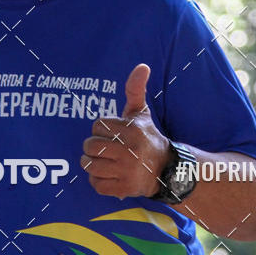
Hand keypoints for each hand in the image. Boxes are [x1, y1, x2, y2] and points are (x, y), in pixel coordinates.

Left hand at [81, 63, 170, 199]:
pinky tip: (108, 175)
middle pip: (90, 146)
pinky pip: (96, 184)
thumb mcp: (141, 113)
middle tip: (102, 148)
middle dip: (92, 147)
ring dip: (92, 164)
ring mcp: (127, 171)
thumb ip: (135, 89)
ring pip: (90, 165)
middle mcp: (130, 151)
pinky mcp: (124, 188)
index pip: (97, 125)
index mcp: (132, 130)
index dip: (101, 129)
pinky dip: (98, 180)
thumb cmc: (146, 137)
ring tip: (103, 161)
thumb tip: (142, 66)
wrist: (165, 169)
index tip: (111, 133)